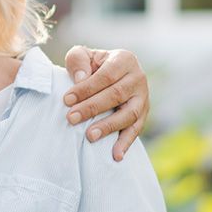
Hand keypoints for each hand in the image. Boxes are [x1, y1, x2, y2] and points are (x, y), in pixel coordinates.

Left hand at [62, 45, 148, 160]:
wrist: (110, 74)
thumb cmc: (92, 65)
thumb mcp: (83, 55)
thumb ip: (78, 60)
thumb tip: (81, 78)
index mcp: (124, 59)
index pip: (106, 75)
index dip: (86, 88)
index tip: (66, 100)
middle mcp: (138, 77)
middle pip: (116, 94)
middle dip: (92, 108)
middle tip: (71, 119)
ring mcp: (144, 97)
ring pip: (129, 114)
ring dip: (109, 126)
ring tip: (90, 136)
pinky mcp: (144, 114)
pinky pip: (136, 129)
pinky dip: (126, 143)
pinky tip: (115, 155)